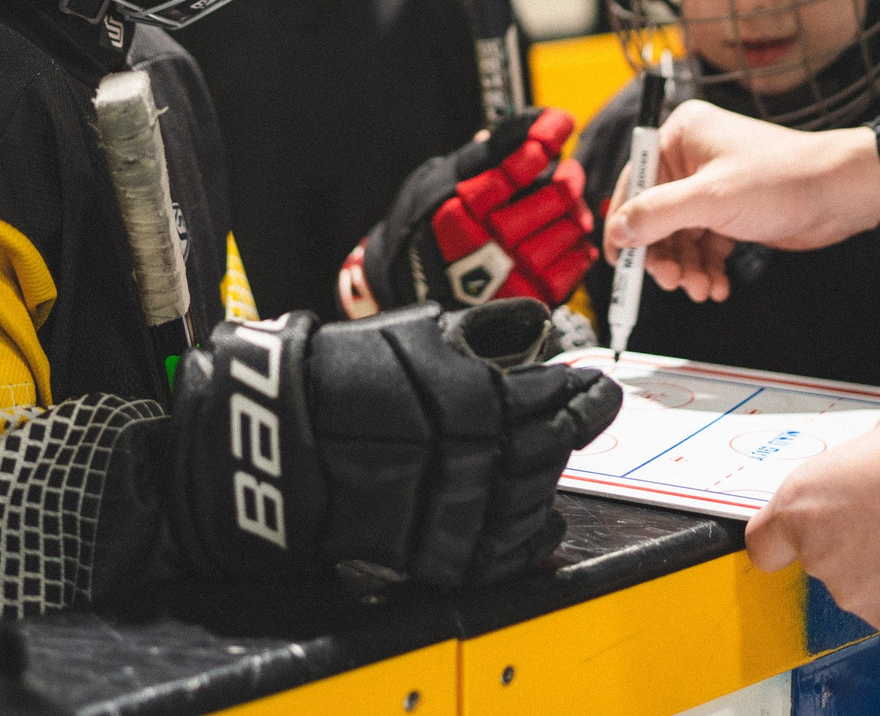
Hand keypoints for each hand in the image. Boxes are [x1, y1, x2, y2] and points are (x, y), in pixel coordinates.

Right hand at [165, 301, 621, 586]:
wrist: (281, 440)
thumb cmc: (343, 375)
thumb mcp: (418, 333)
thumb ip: (485, 331)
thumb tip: (536, 323)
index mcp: (482, 398)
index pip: (561, 398)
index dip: (586, 392)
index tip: (597, 385)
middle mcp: (482, 457)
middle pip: (554, 449)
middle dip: (575, 428)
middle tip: (587, 413)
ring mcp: (463, 510)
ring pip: (536, 500)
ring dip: (552, 478)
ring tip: (554, 458)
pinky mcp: (440, 553)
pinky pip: (504, 555)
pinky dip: (531, 542)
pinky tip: (544, 526)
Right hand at [339, 108, 592, 315]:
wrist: (409, 284)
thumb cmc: (424, 227)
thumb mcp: (436, 181)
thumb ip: (477, 158)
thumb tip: (517, 132)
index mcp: (461, 207)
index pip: (516, 165)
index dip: (545, 138)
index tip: (560, 123)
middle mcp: (483, 240)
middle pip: (550, 198)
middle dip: (568, 179)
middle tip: (570, 171)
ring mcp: (504, 271)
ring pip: (564, 232)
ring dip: (575, 214)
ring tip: (571, 206)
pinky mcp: (521, 296)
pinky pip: (567, 271)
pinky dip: (579, 252)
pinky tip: (573, 239)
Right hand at [604, 103, 879, 302]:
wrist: (842, 192)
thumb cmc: (783, 177)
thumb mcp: (710, 198)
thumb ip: (657, 214)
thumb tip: (618, 231)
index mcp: (680, 135)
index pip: (635, 182)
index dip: (625, 224)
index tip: (620, 259)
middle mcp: (692, 158)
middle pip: (656, 214)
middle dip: (663, 253)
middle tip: (672, 281)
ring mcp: (713, 186)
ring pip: (680, 235)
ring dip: (686, 266)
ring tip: (701, 287)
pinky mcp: (731, 211)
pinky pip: (704, 244)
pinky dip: (706, 267)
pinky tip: (715, 284)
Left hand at [746, 394, 879, 638]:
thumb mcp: (875, 437)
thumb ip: (853, 475)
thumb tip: (865, 482)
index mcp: (803, 510)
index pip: (766, 545)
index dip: (788, 537)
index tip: (807, 531)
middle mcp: (826, 564)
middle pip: (830, 564)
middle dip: (858, 543)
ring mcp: (870, 600)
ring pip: (873, 589)